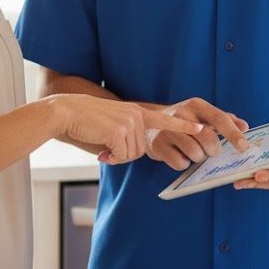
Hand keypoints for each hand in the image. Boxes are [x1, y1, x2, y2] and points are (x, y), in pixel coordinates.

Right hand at [49, 94, 203, 165]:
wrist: (67, 112)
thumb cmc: (86, 121)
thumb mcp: (113, 125)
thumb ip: (127, 135)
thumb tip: (127, 153)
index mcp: (137, 112)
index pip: (165, 120)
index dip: (183, 126)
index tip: (200, 128)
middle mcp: (137, 116)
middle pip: (141, 149)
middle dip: (124, 153)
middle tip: (107, 142)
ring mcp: (129, 123)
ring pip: (132, 154)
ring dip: (116, 154)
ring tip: (102, 139)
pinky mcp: (120, 132)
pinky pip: (121, 156)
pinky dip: (110, 156)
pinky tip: (100, 147)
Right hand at [145, 97, 250, 170]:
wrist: (150, 124)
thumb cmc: (185, 122)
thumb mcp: (203, 115)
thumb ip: (225, 120)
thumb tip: (245, 126)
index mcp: (196, 105)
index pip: (219, 119)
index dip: (234, 134)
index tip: (244, 148)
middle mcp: (182, 115)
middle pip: (208, 139)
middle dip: (214, 150)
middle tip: (212, 151)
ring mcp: (168, 130)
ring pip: (194, 153)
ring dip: (198, 157)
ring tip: (194, 151)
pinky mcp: (158, 145)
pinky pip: (180, 163)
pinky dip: (184, 163)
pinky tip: (181, 155)